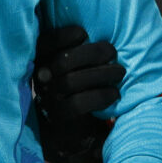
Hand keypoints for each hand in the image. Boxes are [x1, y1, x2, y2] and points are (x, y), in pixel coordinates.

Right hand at [33, 26, 121, 162]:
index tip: (83, 33)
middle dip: (91, 53)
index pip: (44, 44)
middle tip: (112, 52)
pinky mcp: (61, 117)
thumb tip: (99, 34)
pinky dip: (100, 96)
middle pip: (62, 61)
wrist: (73, 129)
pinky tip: (114, 93)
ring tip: (119, 72)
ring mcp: (49, 99)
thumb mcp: (75, 66)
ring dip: (101, 73)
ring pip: (70, 81)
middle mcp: (42, 79)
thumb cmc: (79, 87)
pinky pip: (78, 104)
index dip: (62, 36)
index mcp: (42, 61)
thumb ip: (79, 51)